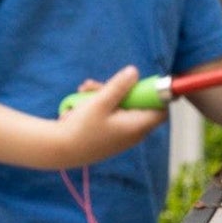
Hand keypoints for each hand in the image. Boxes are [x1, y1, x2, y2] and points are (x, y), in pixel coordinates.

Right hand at [52, 67, 166, 166]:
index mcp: (137, 126)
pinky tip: (81, 102)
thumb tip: (135, 72)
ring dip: (105, 95)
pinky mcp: (111, 135)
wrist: (60, 150)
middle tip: (98, 85)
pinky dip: (101, 106)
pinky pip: (112, 115)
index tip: (140, 83)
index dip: (155, 95)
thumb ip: (119, 86)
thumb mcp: (100, 102)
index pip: (161, 110)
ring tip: (83, 90)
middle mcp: (134, 133)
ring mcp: (122, 135)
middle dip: (120, 90)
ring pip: (122, 107)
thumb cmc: (81, 128)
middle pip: (138, 104)